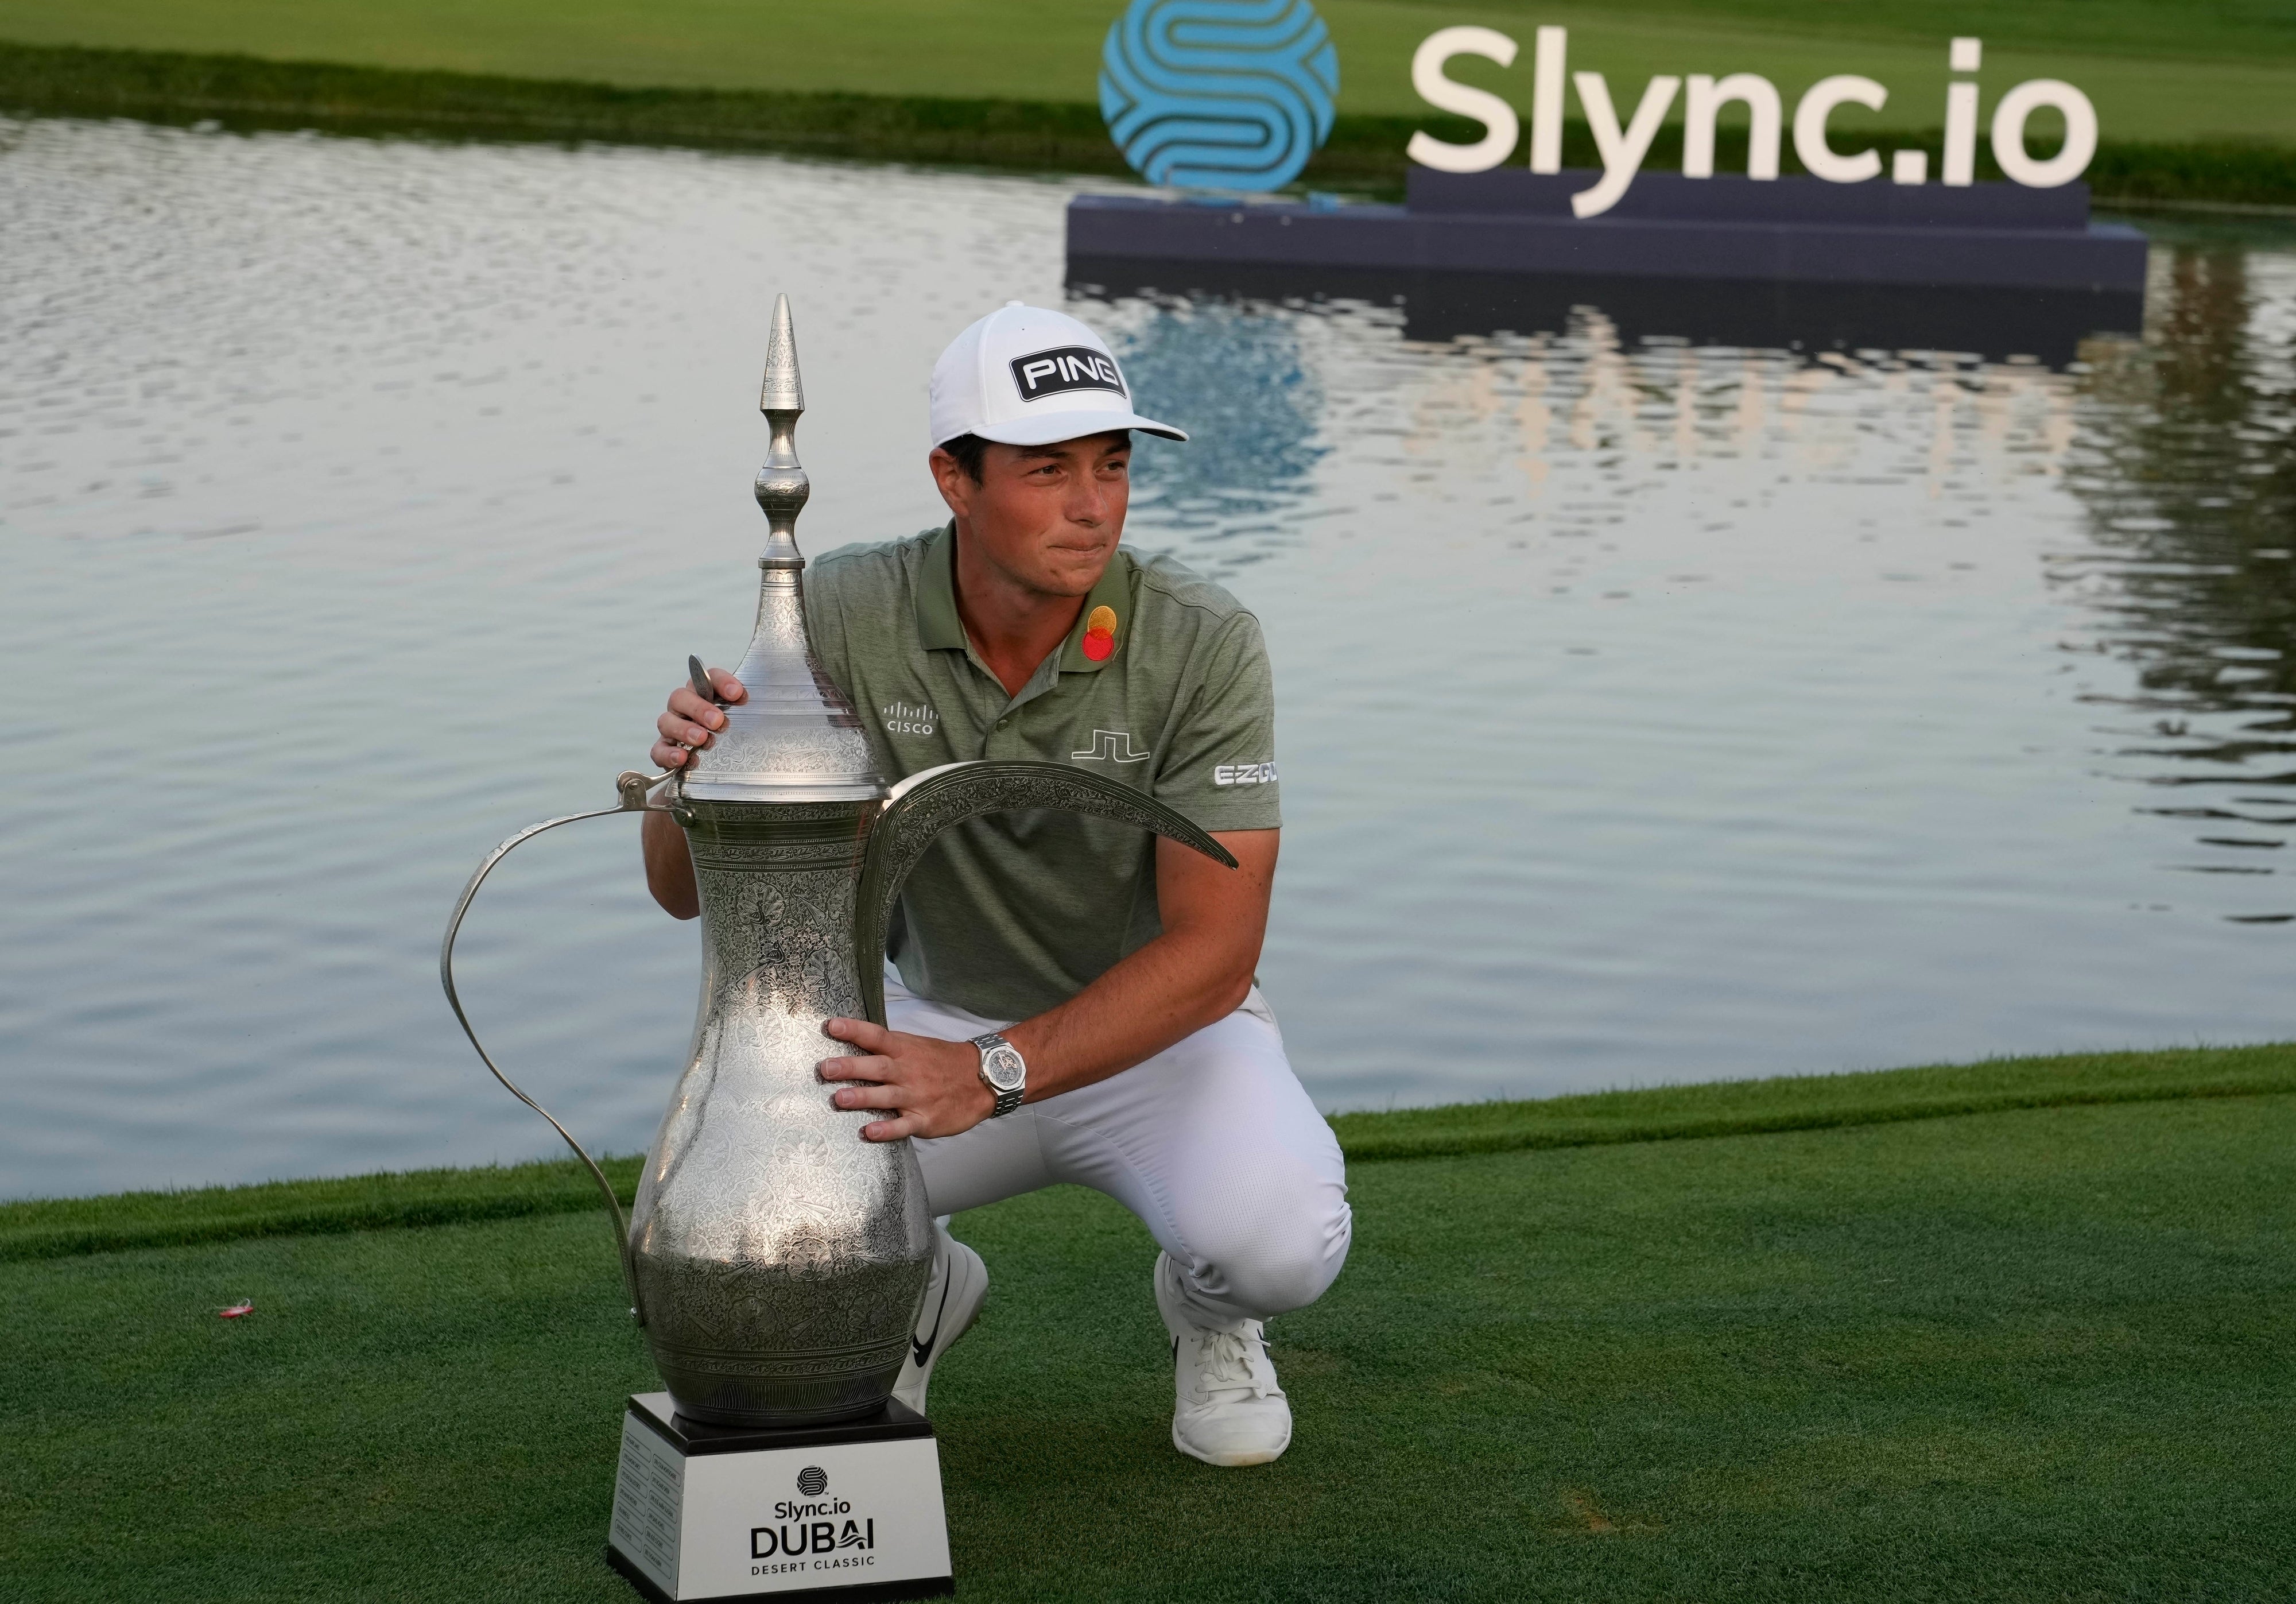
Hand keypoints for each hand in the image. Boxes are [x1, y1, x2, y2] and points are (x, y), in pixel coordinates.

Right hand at [652, 667, 745, 770]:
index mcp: (704, 693)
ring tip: (702, 739)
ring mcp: (672, 727)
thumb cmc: (728, 734)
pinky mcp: (664, 749)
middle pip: (681, 697)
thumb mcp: (742, 720)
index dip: (721, 682)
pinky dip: (668, 753)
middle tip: (717, 721)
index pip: (709, 677)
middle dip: (699, 708)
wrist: (716, 761)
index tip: (737, 693)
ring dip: (684, 729)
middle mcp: (684, 707)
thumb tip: (756, 704)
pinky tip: (683, 758)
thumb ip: (748, 711)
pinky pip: (658, 749)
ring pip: (666, 721)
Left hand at [818, 1018, 995, 1141]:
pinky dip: (887, 1129)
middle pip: (877, 1067)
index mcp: (905, 1050)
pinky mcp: (925, 1119)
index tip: (831, 1026)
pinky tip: (870, 1132)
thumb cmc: (943, 1062)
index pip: (876, 1036)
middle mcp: (908, 1071)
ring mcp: (917, 1096)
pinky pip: (903, 1126)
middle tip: (825, 1068)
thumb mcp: (918, 1046)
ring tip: (839, 1099)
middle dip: (850, 1067)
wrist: (983, 1078)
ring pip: (886, 1096)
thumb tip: (853, 1042)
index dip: (854, 1030)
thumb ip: (889, 1047)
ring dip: (862, 1097)